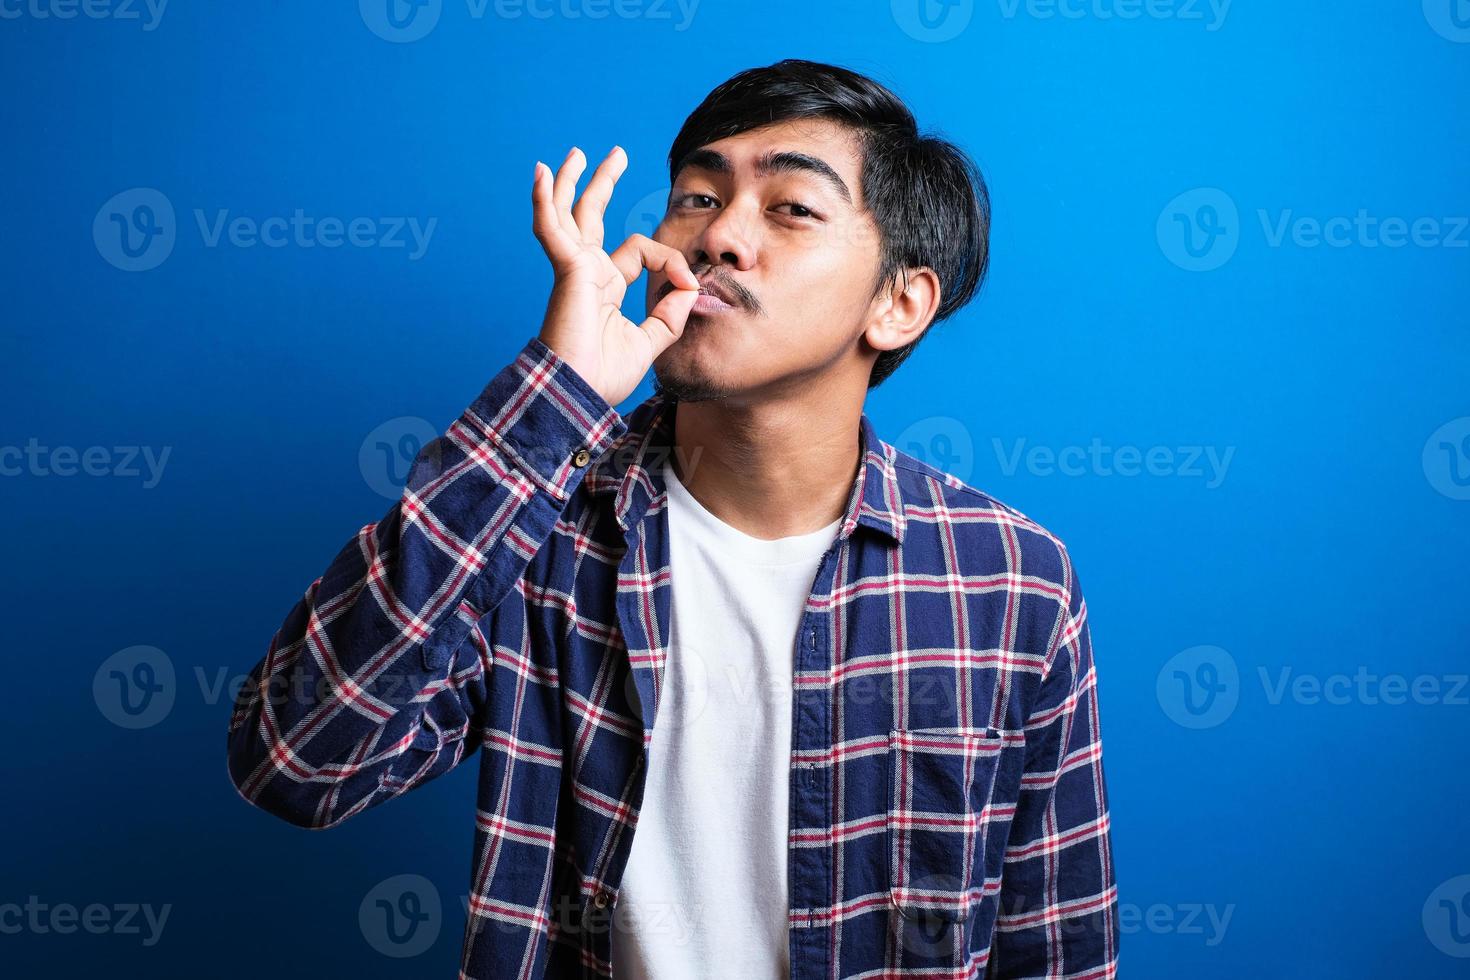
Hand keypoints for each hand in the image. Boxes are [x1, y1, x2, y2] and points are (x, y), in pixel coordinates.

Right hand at [532, 145, 700, 406]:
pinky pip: (552, 227)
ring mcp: (573, 269)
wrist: (577, 393)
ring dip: (571, 182)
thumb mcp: (649, 343)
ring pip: (569, 214)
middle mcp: (587, 274)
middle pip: (592, 217)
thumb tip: (691, 288)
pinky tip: (541, 173)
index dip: (669, 262)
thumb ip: (669, 316)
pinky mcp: (566, 270)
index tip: (689, 284)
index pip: (639, 253)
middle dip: (601, 185)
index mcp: (604, 288)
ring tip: (575, 154)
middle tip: (613, 155)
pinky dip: (545, 200)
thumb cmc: (603, 376)